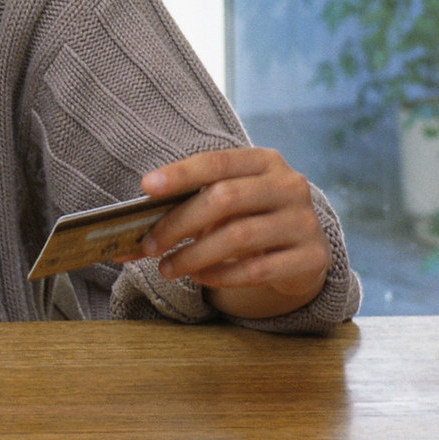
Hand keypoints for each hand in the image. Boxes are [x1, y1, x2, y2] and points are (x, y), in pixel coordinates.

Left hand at [135, 148, 330, 320]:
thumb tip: (127, 239)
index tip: (147, 187)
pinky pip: (257, 269)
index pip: (217, 161)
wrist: (304, 251)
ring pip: (239, 236)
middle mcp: (289, 185)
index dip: (181, 174)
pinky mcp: (310, 258)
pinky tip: (200, 277)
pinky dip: (221, 275)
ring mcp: (303, 221)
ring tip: (168, 268)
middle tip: (149, 245)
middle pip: (225, 198)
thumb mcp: (227, 205)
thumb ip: (186, 211)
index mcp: (265, 161)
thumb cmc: (253, 219)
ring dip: (194, 254)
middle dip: (179, 222)